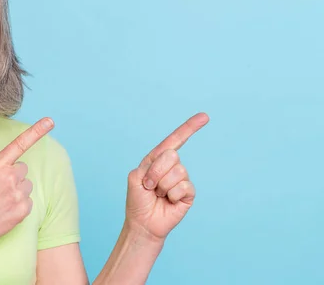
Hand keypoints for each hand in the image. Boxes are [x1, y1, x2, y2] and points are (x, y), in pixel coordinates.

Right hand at [0, 117, 54, 247]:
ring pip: (27, 185)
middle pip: (23, 169)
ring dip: (17, 191)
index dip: (36, 131)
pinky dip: (20, 205)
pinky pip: (28, 200)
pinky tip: (6, 210)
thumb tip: (19, 170)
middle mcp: (9, 176)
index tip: (50, 121)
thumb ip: (1, 168)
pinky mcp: (24, 208)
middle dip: (15, 177)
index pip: (19, 144)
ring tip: (1, 201)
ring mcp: (17, 193)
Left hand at [125, 113, 208, 241]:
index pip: (174, 140)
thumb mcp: (135, 177)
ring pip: (178, 172)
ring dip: (162, 186)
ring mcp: (181, 179)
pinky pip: (184, 187)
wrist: (143, 223)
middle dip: (156, 172)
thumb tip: (171, 166)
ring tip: (158, 195)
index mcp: (157, 159)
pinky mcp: (189, 193)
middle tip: (149, 186)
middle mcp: (171, 166)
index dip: (189, 128)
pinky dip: (172, 195)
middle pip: (172, 155)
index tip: (204, 116)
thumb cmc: (137, 200)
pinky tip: (168, 201)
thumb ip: (150, 165)